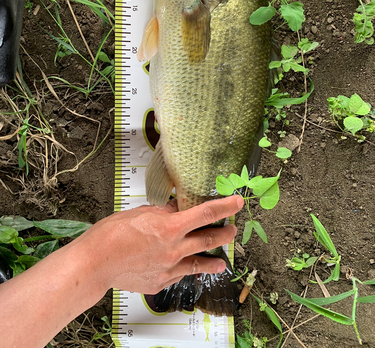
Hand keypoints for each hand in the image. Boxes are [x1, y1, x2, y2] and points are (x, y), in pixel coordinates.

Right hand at [80, 195, 242, 294]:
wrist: (95, 263)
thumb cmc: (111, 235)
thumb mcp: (141, 213)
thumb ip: (164, 211)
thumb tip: (177, 207)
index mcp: (169, 227)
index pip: (205, 213)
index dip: (225, 206)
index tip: (236, 202)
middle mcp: (174, 249)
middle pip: (209, 239)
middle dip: (225, 233)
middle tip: (232, 229)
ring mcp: (169, 268)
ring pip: (200, 263)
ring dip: (215, 260)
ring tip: (222, 260)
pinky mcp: (161, 282)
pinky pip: (181, 274)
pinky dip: (187, 269)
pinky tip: (191, 269)